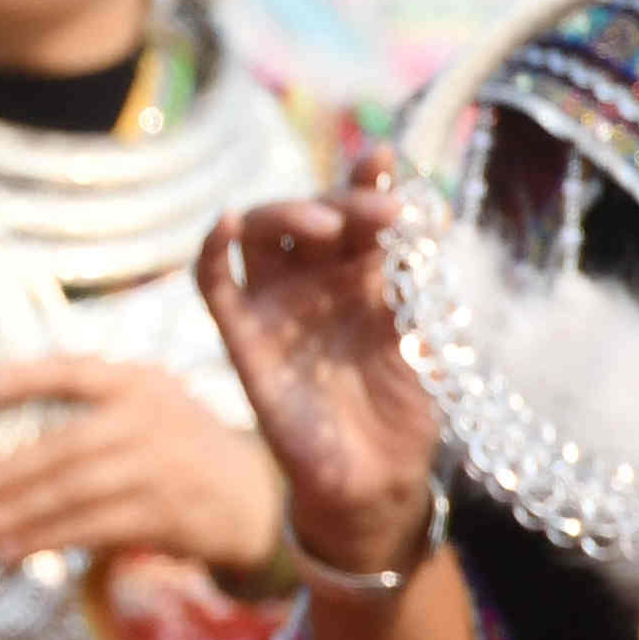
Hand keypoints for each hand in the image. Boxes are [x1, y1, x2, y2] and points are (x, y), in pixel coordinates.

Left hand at [0, 355, 289, 583]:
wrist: (253, 495)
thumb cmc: (178, 445)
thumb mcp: (149, 404)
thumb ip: (90, 404)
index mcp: (138, 382)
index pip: (71, 371)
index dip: (19, 379)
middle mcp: (149, 419)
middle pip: (62, 448)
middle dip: (3, 475)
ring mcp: (158, 469)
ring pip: (72, 494)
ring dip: (16, 515)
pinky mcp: (163, 514)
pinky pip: (92, 529)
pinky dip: (47, 540)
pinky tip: (13, 549)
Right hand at [198, 160, 444, 569]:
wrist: (375, 479)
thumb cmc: (405, 410)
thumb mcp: (425, 338)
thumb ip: (414, 284)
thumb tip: (425, 221)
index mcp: (364, 273)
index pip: (360, 212)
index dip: (371, 180)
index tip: (391, 160)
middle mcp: (316, 279)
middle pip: (312, 214)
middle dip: (345, 200)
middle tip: (382, 212)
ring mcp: (276, 303)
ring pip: (262, 234)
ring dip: (287, 214)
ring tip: (326, 223)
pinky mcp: (242, 336)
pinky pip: (215, 284)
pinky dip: (213, 250)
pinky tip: (229, 223)